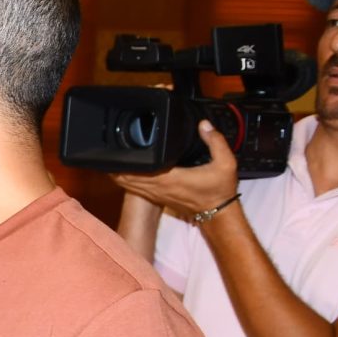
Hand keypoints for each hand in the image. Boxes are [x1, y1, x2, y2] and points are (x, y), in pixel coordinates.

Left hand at [117, 123, 240, 222]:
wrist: (218, 211)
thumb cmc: (219, 189)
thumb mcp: (226, 163)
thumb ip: (216, 141)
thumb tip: (204, 125)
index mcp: (170, 178)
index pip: (139, 169)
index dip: (126, 160)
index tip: (118, 147)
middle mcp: (158, 187)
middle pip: (127, 177)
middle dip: (117, 165)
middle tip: (111, 149)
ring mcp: (156, 194)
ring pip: (128, 184)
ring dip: (119, 173)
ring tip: (112, 158)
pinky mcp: (157, 197)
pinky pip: (135, 188)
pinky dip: (127, 180)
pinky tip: (123, 171)